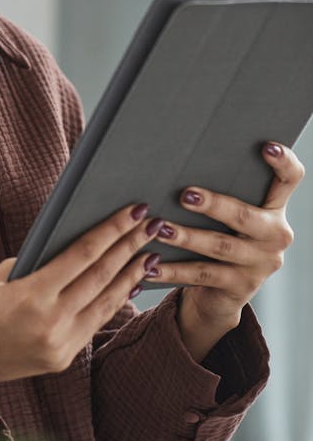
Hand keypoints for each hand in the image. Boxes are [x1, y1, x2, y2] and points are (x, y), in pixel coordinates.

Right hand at [0, 203, 161, 398]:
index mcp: (31, 296)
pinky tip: (128, 282)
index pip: (83, 255)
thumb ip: (41, 263)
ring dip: (131, 274)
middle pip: (101, 276)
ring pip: (106, 302)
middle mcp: (51, 323)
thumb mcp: (1, 276)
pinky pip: (94, 323)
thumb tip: (80, 246)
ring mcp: (60, 345)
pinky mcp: (62, 359)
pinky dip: (114, 300)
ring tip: (150, 252)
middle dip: (129, 247)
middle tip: (152, 223)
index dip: (111, 230)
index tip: (134, 210)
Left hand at [149, 142, 303, 359]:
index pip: (290, 180)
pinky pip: (202, 275)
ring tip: (160, 228)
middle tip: (185, 195)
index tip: (267, 147)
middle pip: (245, 216)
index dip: (283, 163)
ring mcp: (261, 264)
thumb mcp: (228, 217)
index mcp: (274, 209)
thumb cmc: (220, 238)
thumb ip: (220, 193)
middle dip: (214, 205)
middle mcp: (275, 235)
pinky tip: (151, 266)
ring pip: (220, 246)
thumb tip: (177, 163)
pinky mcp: (241, 286)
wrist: (222, 293)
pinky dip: (173, 270)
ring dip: (187, 237)